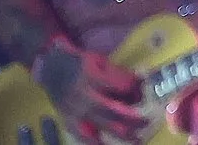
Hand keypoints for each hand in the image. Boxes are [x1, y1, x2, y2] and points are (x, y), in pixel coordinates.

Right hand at [33, 40, 147, 142]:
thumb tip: (140, 85)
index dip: (134, 91)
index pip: (118, 87)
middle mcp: (81, 96)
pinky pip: (82, 135)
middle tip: (146, 121)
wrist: (50, 69)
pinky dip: (95, 142)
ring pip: (97, 126)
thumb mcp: (100, 60)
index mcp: (91, 77)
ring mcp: (73, 110)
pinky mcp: (67, 120)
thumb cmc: (79, 63)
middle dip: (131, 119)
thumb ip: (118, 74)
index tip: (144, 92)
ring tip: (136, 139)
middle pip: (109, 110)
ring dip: (118, 134)